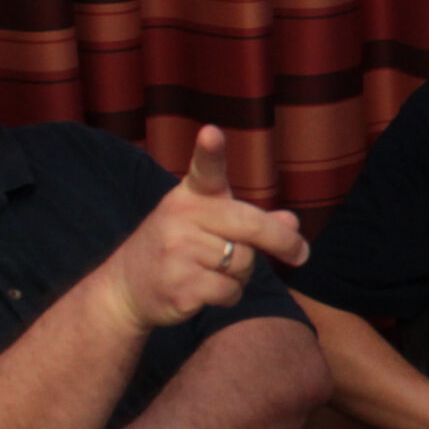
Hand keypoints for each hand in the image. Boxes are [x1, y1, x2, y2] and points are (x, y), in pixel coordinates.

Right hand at [98, 127, 307, 332]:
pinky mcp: (179, 285)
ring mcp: (177, 251)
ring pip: (244, 263)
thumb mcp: (208, 224)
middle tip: (302, 254)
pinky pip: (231, 291)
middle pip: (250, 225)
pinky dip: (230, 295)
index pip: (204, 170)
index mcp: (190, 195)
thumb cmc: (177, 248)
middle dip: (282, 242)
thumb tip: (291, 221)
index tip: (211, 133)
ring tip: (212, 271)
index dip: (209, 151)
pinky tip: (206, 291)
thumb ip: (249, 221)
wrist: (126, 288)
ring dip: (241, 274)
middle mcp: (181, 217)